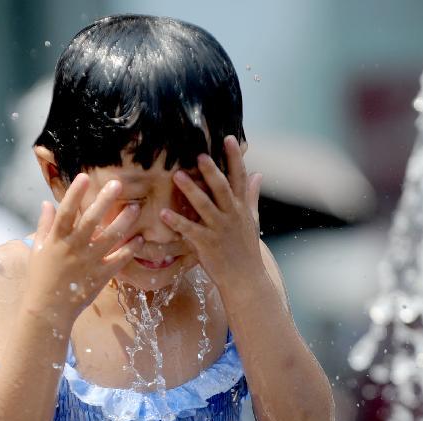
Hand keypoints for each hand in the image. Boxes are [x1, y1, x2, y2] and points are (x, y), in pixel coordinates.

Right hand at [25, 174, 142, 326]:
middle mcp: (73, 248)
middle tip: (118, 184)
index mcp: (57, 240)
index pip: (66, 212)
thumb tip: (47, 203)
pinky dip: (129, 250)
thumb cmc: (40, 277)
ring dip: (123, 223)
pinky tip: (139, 239)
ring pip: (109, 239)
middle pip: (91, 221)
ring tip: (135, 208)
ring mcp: (88, 263)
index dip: (75, 194)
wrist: (47, 308)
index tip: (85, 177)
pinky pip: (117, 261)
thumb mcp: (39, 249)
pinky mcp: (99, 276)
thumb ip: (44, 225)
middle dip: (104, 201)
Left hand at [160, 135, 263, 287]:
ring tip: (176, 175)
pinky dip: (177, 222)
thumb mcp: (253, 220)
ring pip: (204, 206)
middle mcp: (231, 215)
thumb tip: (259, 174)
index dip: (235, 157)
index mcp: (241, 207)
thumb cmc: (246, 249)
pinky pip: (190, 230)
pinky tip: (164, 213)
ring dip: (190, 190)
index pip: (239, 177)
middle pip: (221, 188)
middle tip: (200, 154)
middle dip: (211, 171)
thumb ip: (252, 196)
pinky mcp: (207, 244)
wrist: (245, 279)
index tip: (228, 138)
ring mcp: (219, 229)